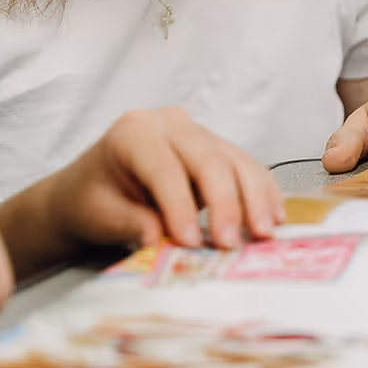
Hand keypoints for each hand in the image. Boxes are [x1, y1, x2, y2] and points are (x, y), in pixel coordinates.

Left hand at [35, 108, 284, 252]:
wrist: (93, 188)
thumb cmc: (93, 199)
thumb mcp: (100, 215)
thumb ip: (130, 224)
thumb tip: (160, 239)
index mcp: (134, 132)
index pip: (164, 168)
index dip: (180, 205)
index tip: (191, 242)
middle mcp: (170, 123)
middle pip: (207, 158)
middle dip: (225, 202)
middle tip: (231, 243)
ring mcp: (198, 133)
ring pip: (235, 160)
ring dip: (254, 198)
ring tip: (263, 233)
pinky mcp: (217, 149)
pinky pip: (246, 166)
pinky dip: (262, 192)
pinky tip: (274, 217)